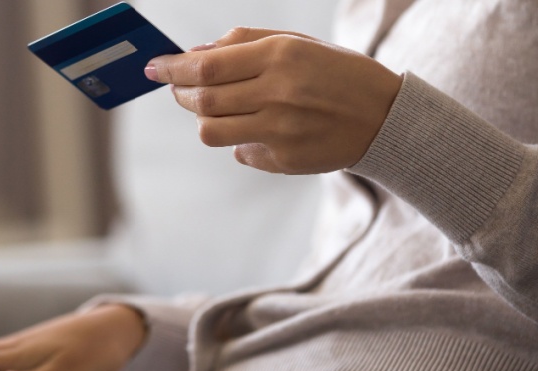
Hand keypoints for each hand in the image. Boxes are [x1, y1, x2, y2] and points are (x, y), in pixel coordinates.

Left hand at [144, 27, 401, 174]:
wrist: (384, 117)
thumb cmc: (334, 71)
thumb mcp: (296, 42)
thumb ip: (243, 42)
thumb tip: (193, 54)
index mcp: (280, 56)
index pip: (206, 65)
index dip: (172, 68)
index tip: (153, 67)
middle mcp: (278, 94)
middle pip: (203, 100)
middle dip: (180, 93)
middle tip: (178, 88)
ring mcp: (281, 131)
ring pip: (212, 131)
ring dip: (202, 119)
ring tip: (213, 108)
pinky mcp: (285, 159)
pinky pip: (239, 152)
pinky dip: (235, 139)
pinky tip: (253, 128)